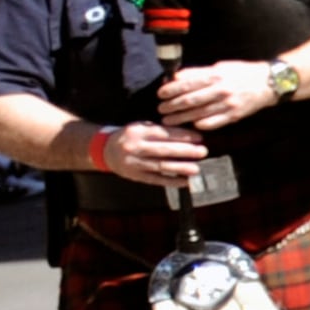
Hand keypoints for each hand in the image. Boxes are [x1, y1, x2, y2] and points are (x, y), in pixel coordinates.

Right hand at [92, 119, 208, 184]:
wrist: (106, 149)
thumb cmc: (132, 136)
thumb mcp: (143, 127)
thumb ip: (161, 130)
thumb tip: (189, 135)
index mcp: (139, 131)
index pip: (164, 133)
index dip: (183, 136)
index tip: (199, 138)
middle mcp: (135, 147)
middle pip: (163, 150)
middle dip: (185, 151)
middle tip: (203, 152)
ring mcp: (134, 163)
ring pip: (160, 166)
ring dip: (180, 168)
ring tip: (196, 169)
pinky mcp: (135, 176)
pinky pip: (155, 180)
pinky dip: (171, 182)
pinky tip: (184, 182)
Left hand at [153, 60, 279, 130]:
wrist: (269, 83)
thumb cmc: (242, 72)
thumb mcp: (220, 67)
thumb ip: (198, 73)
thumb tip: (176, 77)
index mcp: (216, 75)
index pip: (188, 83)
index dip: (171, 90)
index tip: (160, 94)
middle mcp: (221, 90)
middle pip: (190, 101)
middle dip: (172, 106)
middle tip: (161, 109)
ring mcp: (228, 104)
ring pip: (198, 114)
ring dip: (180, 119)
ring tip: (168, 121)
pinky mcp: (233, 116)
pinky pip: (212, 123)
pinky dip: (198, 125)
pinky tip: (190, 125)